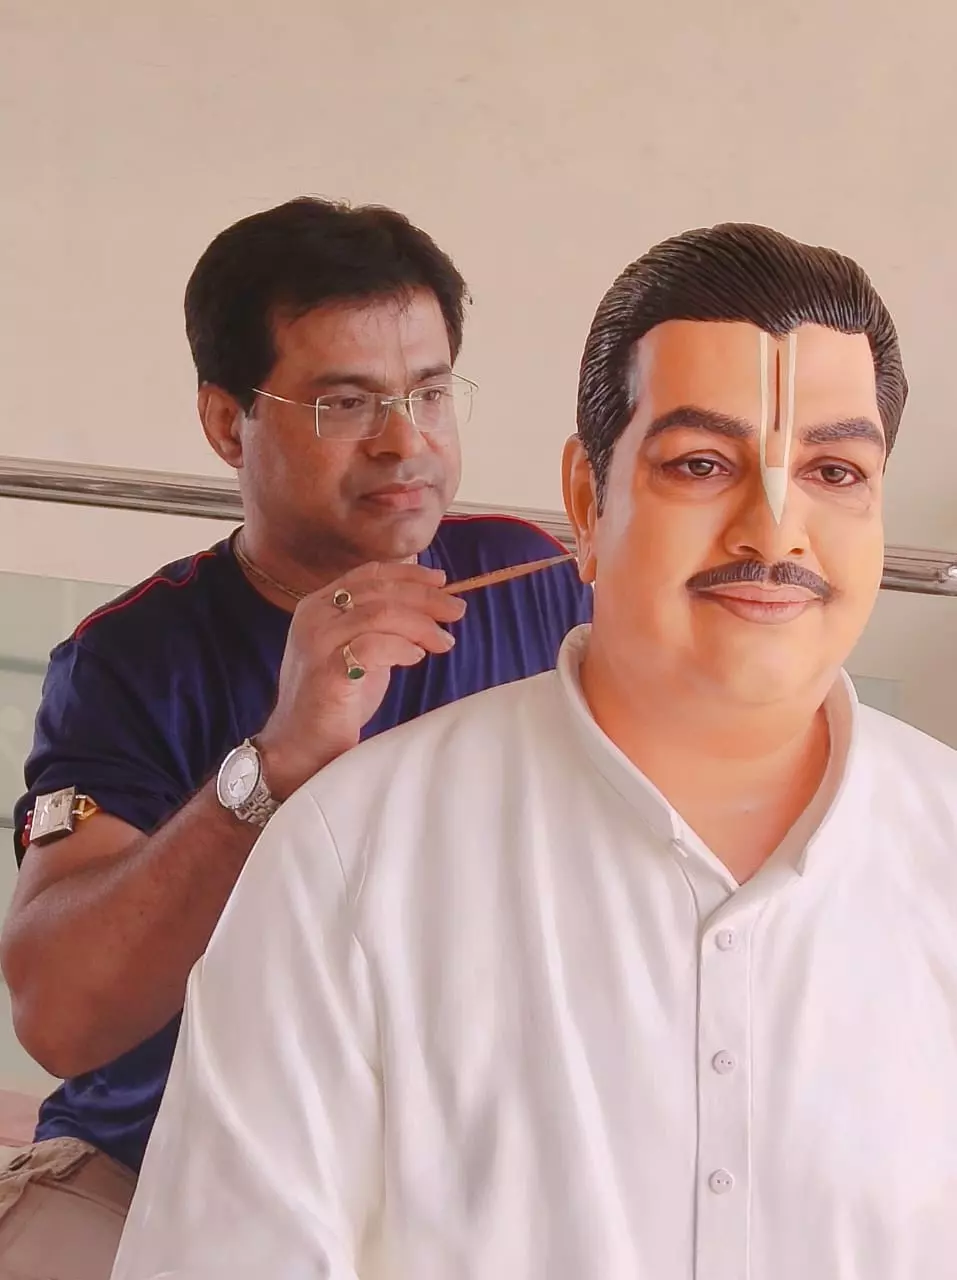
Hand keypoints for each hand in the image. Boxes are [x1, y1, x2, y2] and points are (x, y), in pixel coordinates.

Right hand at [256, 561, 465, 798]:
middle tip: (456, 610)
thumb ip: (379, 626)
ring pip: (380, 614)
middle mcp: (314, 617)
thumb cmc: (333, 700)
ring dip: (420, 624)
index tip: (442, 580)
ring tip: (444, 640)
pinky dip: (401, 647)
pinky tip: (417, 657)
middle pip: (380, 591)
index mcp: (318, 605)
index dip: (409, 574)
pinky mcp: (327, 672)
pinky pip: (373, 646)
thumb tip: (428, 606)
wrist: (299, 745)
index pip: (369, 574)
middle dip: (425, 597)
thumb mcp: (357, 650)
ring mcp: (317, 643)